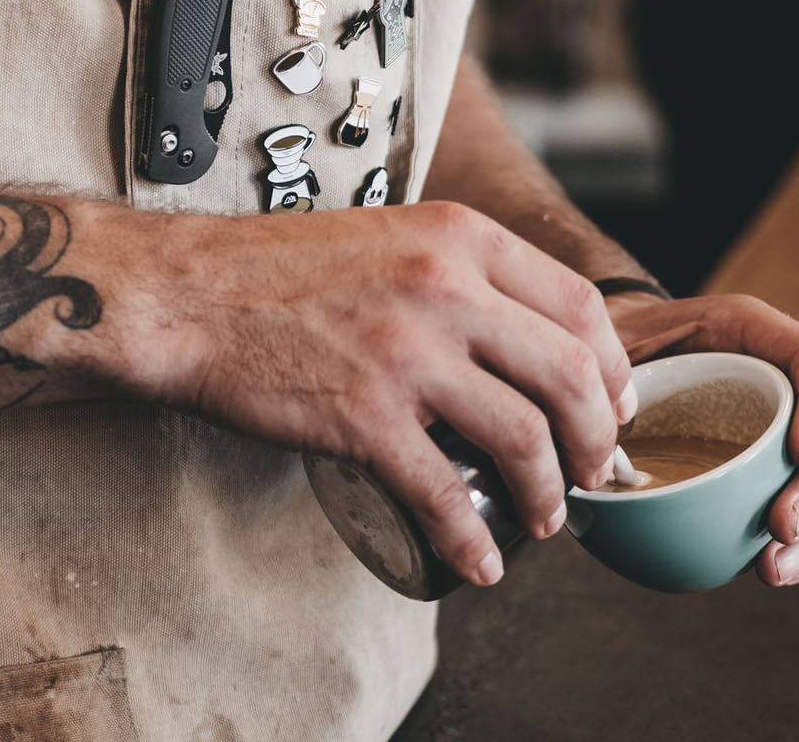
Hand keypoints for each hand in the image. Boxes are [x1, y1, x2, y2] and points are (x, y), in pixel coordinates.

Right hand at [123, 202, 634, 586]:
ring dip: (549, 491)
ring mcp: (407, 354)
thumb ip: (458, 269)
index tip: (614, 402)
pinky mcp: (364, 416)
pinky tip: (480, 561)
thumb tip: (522, 328)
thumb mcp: (393, 236)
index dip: (613, 366)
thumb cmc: (279, 271)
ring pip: (524, 436)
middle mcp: (447, 289)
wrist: (184, 294)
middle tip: (592, 470)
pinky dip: (471, 540)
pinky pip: (443, 493)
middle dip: (597, 436)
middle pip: (571, 374)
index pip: (580, 303)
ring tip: (544, 517)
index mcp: (461, 239)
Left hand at [606, 293, 798, 586]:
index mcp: (754, 335)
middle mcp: (792, 383)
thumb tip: (595, 446)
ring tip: (775, 565)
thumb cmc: (619, 349)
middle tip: (782, 524)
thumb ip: (609, 378)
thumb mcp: (611, 342)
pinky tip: (779, 570)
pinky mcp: (793, 479)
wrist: (624, 365)